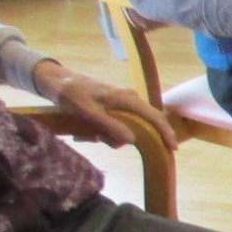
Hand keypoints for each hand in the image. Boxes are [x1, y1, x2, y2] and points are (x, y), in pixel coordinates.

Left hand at [34, 62, 177, 151]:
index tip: (173, 149)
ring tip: (86, 134)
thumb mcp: (88, 112)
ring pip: (126, 129)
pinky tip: (86, 131)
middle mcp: (129, 100)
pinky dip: (104, 132)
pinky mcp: (114, 107)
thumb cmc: (72, 94)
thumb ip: (110, 125)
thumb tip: (133, 140)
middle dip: (120, 138)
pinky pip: (117, 125)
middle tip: (98, 139)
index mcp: (126, 99)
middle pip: (141, 126)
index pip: (154, 116)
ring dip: (108, 136)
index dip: (166, 133)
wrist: (57, 82)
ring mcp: (122, 104)